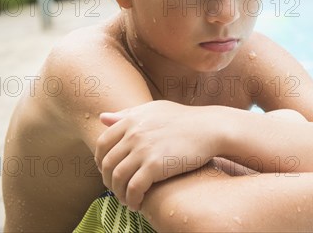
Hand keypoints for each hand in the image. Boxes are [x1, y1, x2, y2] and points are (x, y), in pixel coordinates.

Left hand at [95, 101, 223, 210]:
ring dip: (119, 193)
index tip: (108, 171)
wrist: (210, 128)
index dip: (101, 161)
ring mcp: (143, 149)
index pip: (103, 143)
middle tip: (117, 189)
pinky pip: (134, 188)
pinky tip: (138, 203)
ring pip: (117, 178)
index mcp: (132, 119)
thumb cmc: (185, 119)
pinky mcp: (155, 165)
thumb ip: (128, 114)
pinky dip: (132, 199)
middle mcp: (134, 134)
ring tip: (127, 199)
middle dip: (108, 180)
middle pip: (107, 163)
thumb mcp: (154, 110)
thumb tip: (102, 117)